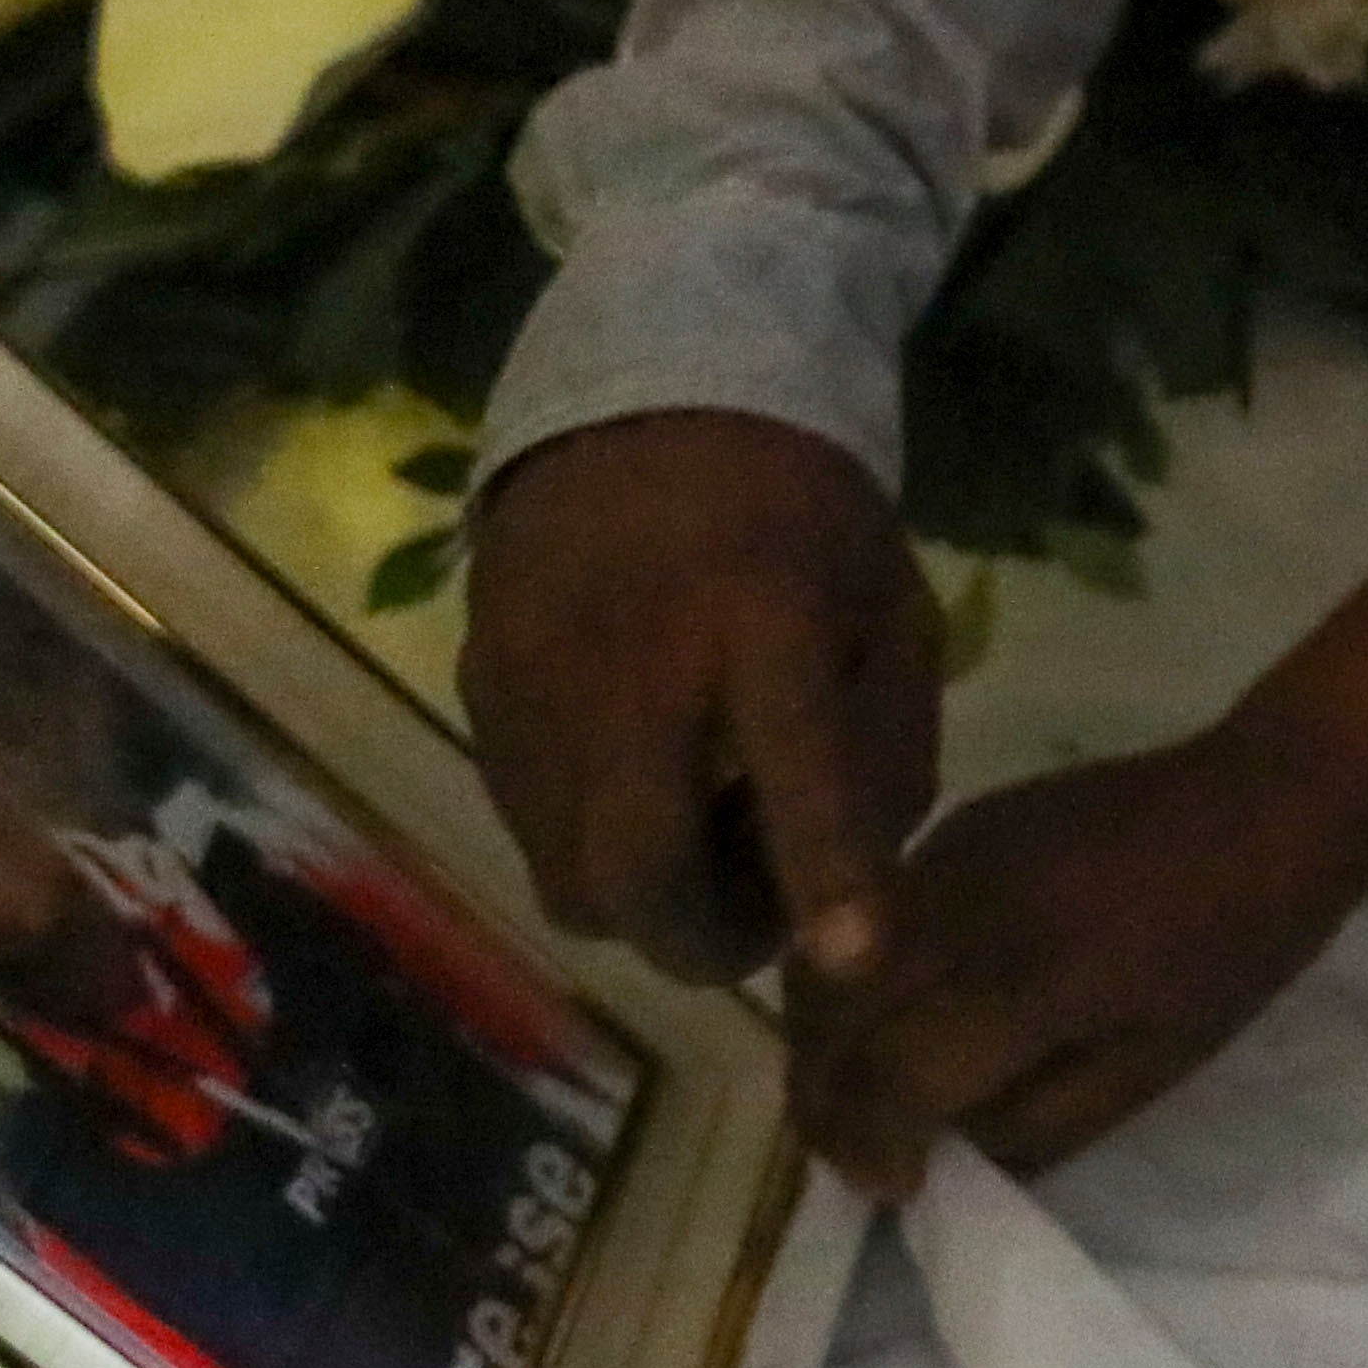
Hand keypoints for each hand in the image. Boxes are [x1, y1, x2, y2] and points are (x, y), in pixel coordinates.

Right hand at [461, 407, 941, 990]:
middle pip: (637, 873)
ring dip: (646, 900)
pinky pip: (528, 829)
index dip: (826, 868)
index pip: (795, 761)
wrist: (644, 404)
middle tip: (765, 914)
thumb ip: (887, 750)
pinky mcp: (475, 693)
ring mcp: (534, 683)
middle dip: (707, 941)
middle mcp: (631, 658)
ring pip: (569, 880)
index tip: (854, 964)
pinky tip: (639, 786)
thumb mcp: (892, 608)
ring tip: (703, 831)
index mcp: (762, 615)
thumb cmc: (801, 521)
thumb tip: (852, 895)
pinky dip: (591, 846)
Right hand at [781, 724, 1367, 1193]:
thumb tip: (944, 1160)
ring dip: (822, 1041)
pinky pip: (867, 915)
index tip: (899, 1186)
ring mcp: (946, 856)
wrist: (1268, 799)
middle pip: (830, 1021)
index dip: (874, 1147)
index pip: (890, 1079)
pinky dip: (851, 978)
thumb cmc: (1235, 947)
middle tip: (861, 1154)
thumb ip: (1039, 1125)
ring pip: (824, 962)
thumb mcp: (1153, 1066)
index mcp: (1025, 980)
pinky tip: (896, 1016)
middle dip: (825, 1104)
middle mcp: (961, 913)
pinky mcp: (953, 826)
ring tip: (863, 1094)